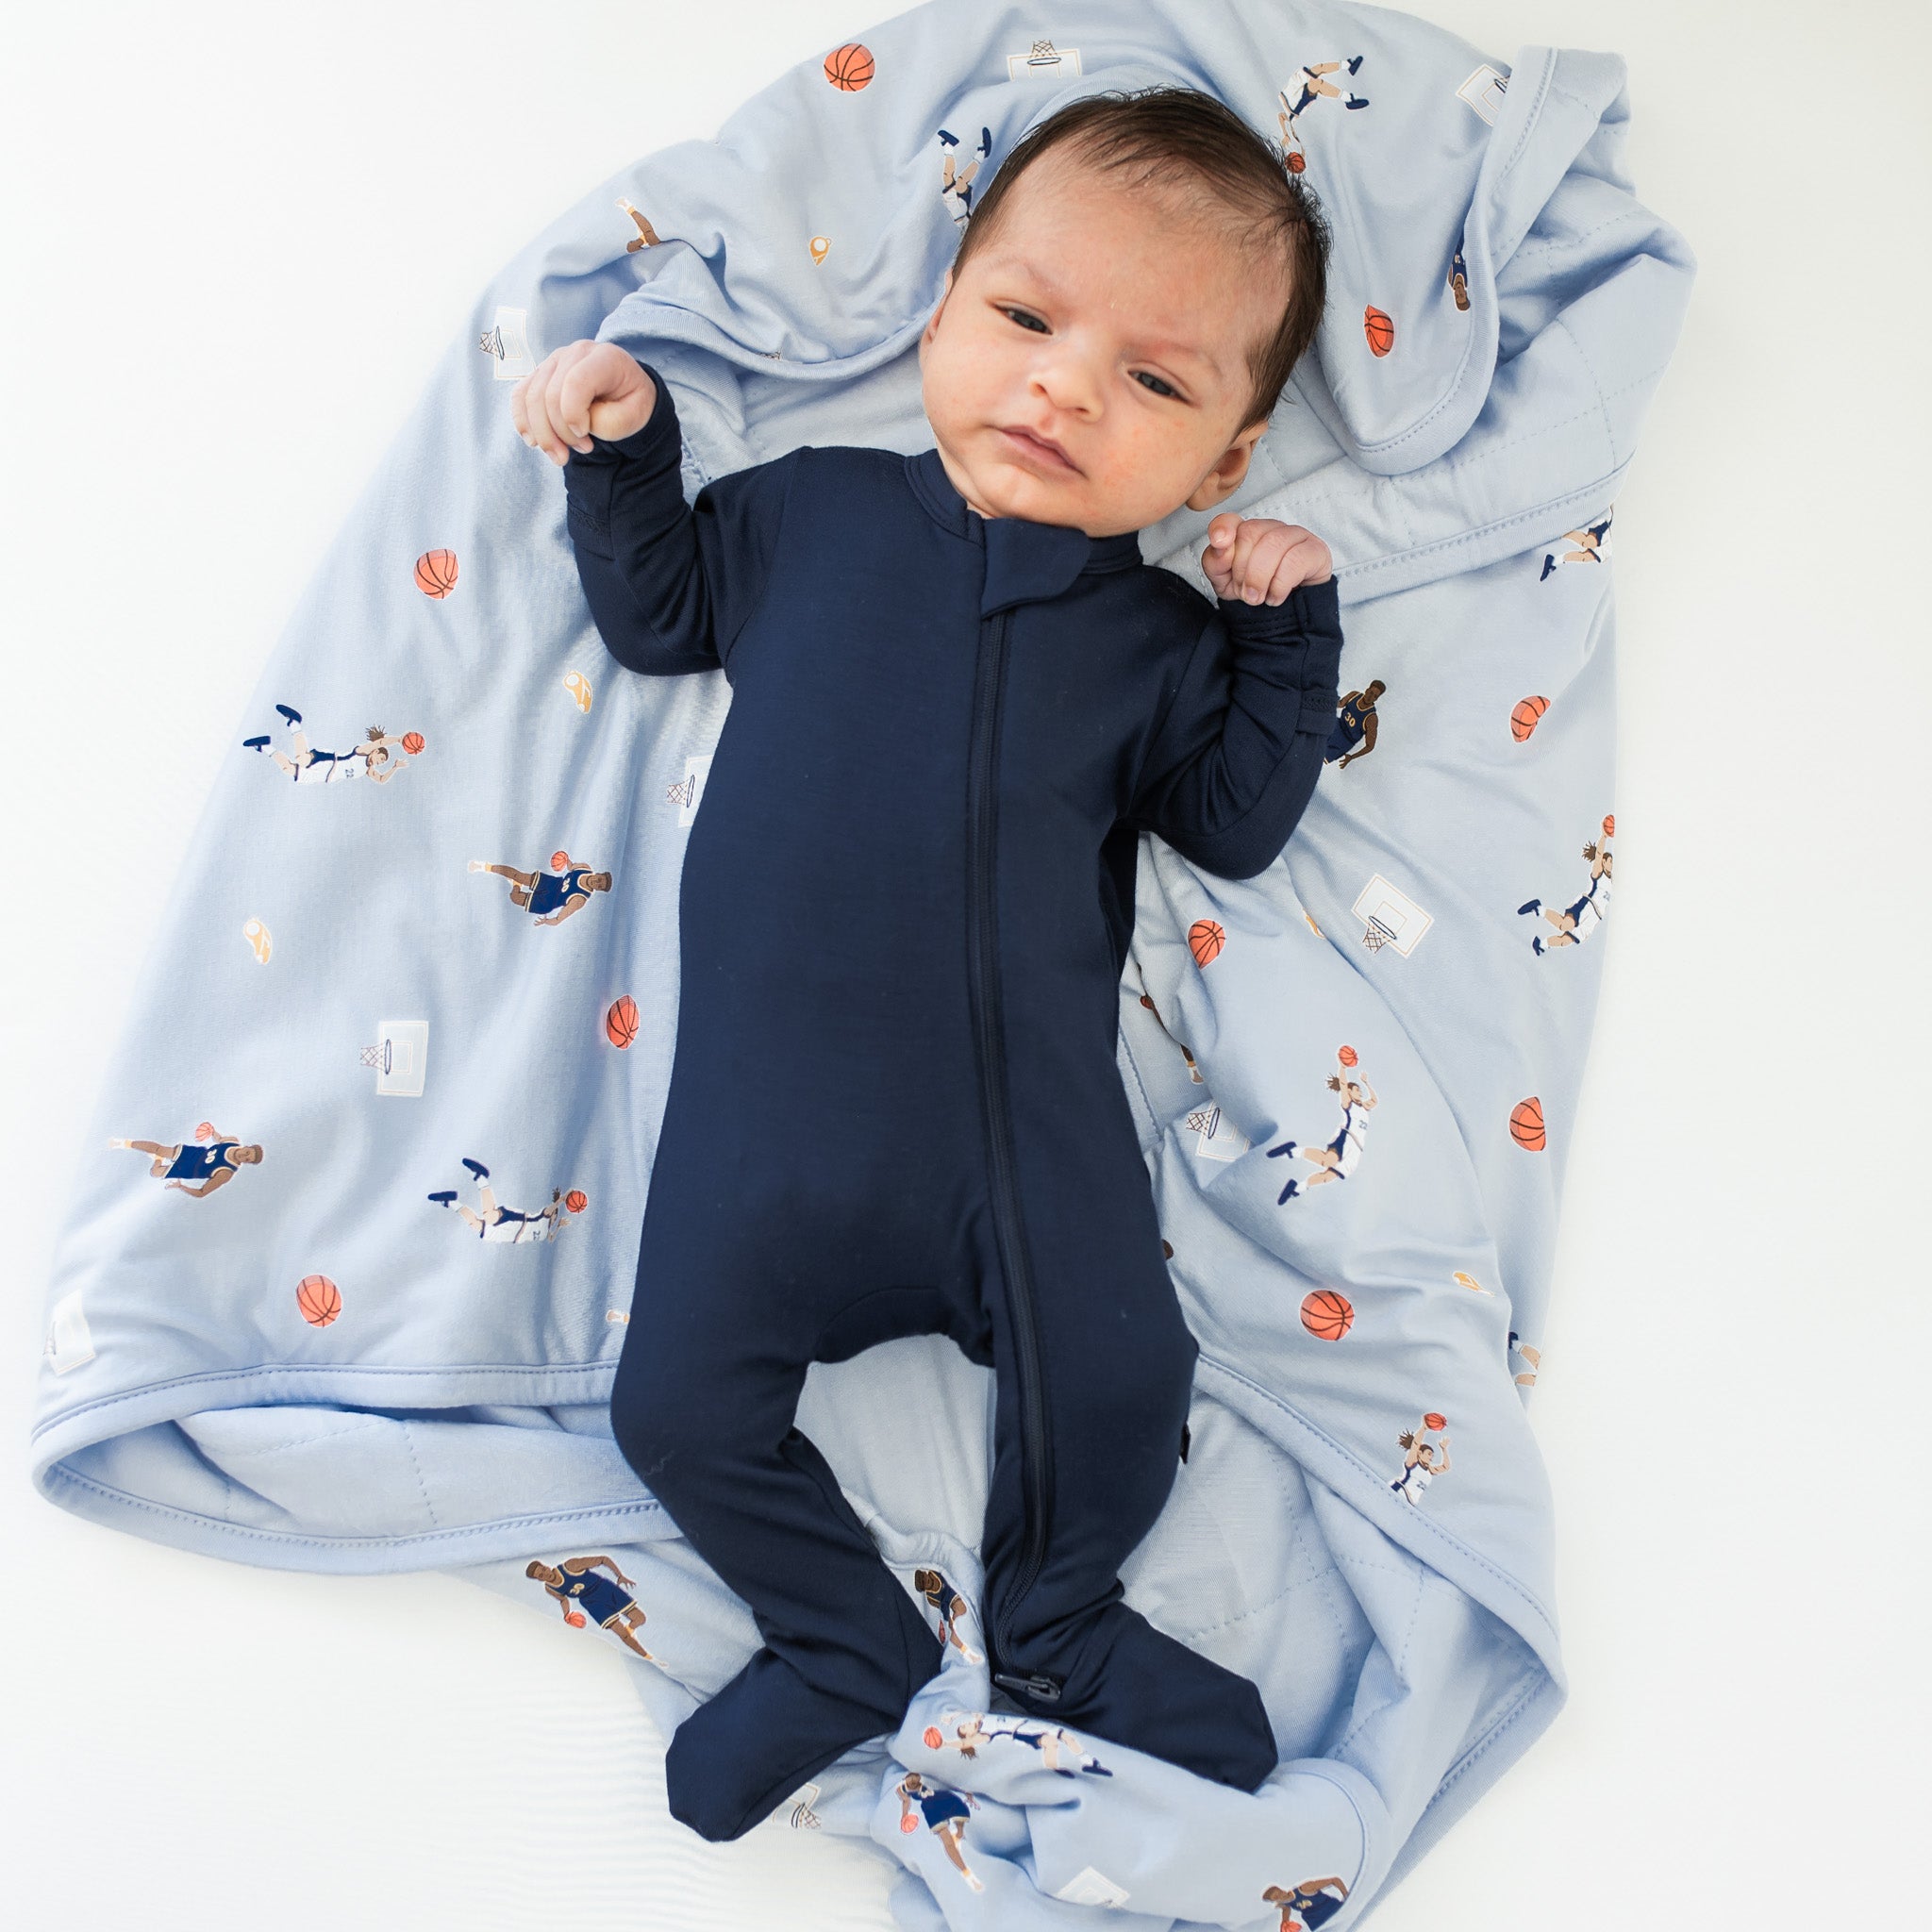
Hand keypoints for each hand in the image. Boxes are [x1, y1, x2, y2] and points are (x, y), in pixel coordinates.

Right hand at [512, 340, 657, 465]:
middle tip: (584, 450)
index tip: (586, 435)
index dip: (573, 415)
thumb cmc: (630, 404)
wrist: (625, 394)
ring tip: (562, 456)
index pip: (576, 382)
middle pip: (550, 394)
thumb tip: (575, 424)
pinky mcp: (539, 374)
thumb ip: (608, 421)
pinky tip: (534, 443)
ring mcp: (554, 361)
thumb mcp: (634, 417)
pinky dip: (523, 423)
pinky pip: (520, 397)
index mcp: (605, 358)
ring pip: (531, 398)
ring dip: (543, 435)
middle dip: (561, 433)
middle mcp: (576, 353)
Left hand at [1201, 513, 1331, 604]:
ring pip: (1273, 544)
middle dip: (1243, 570)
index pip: (1230, 520)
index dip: (1222, 529)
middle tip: (1246, 593)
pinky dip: (1280, 585)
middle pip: (1250, 533)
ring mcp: (1296, 535)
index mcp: (1247, 532)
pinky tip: (1277, 596)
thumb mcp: (1227, 583)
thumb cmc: (1258, 593)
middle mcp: (1271, 528)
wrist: (1289, 616)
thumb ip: (1215, 562)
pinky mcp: (1315, 550)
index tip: (1219, 543)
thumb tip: (1221, 546)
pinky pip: (1294, 560)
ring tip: (1259, 598)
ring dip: (1260, 578)